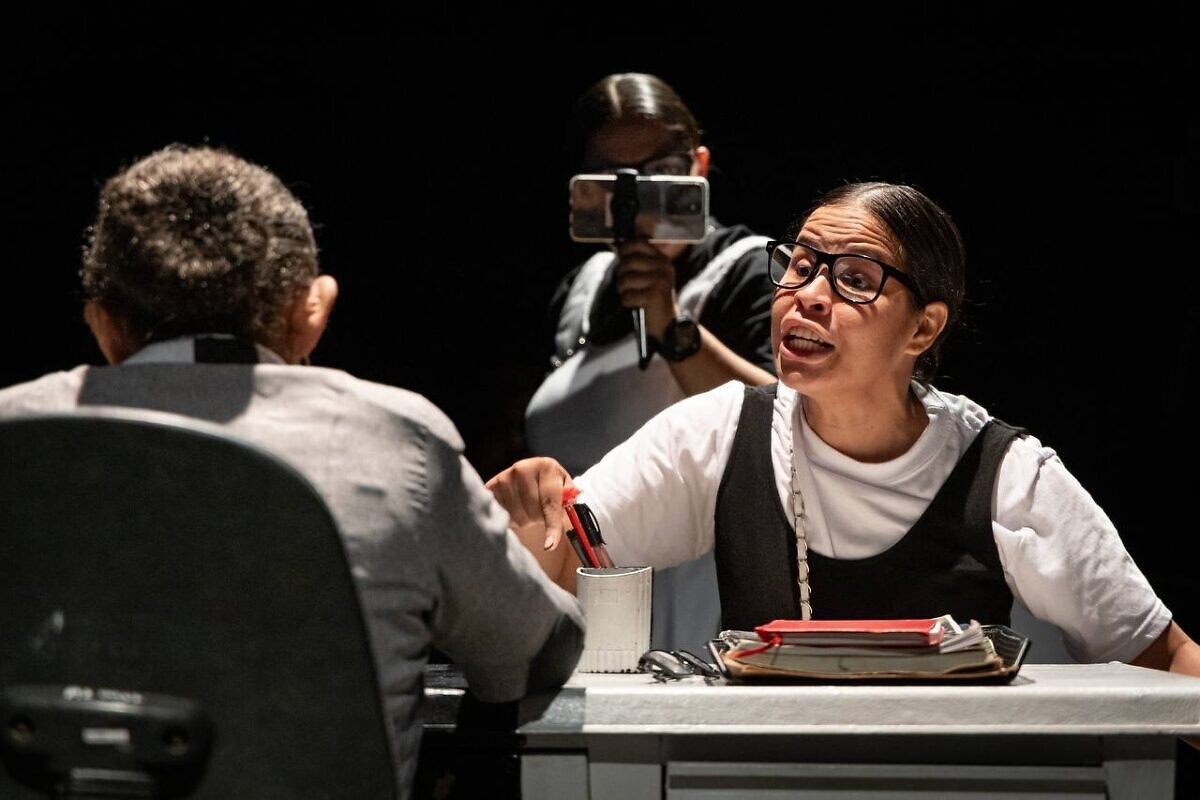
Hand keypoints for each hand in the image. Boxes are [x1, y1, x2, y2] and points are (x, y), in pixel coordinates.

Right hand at [486, 457, 574, 576]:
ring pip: (517, 516)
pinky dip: (509, 518)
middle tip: (540, 511)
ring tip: (526, 508)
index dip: (552, 526)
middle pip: (533, 512)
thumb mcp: (565, 490)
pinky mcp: (491, 487)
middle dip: (539, 518)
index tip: (550, 546)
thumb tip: (568, 516)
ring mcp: (505, 477)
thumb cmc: (552, 488)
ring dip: (524, 520)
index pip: (550, 503)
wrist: (530, 475)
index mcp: (546, 466)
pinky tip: (513, 510)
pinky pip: (501, 514)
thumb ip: (569, 501)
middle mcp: (523, 468)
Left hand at [615, 241, 678, 337]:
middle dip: (621, 275)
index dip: (626, 248)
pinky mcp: (655, 295)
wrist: (667, 322)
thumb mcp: (650, 274)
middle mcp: (663, 266)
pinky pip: (628, 296)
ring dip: (623, 290)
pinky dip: (627, 302)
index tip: (621, 256)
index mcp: (662, 259)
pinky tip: (635, 304)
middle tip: (626, 285)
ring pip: (625, 279)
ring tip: (631, 294)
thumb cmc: (653, 296)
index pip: (640, 243)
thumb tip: (618, 248)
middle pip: (628, 262)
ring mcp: (660, 280)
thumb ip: (638, 261)